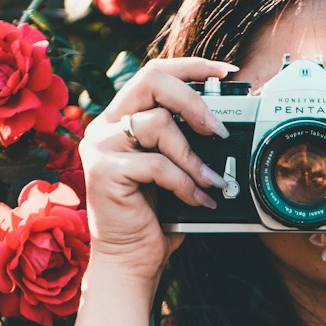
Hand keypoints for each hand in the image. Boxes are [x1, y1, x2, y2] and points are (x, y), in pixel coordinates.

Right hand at [78, 56, 237, 284]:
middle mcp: (106, 125)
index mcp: (122, 118)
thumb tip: (225, 124)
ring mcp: (100, 146)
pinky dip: (185, 183)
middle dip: (193, 101)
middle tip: (218, 131)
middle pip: (151, 80)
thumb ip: (186, 141)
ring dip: (194, 156)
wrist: (130, 259)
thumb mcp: (174, 169)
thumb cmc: (154, 217)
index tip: (225, 73)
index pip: (154, 73)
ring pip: (157, 124)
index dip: (191, 67)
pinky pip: (157, 165)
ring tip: (212, 182)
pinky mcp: (103, 171)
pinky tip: (198, 200)